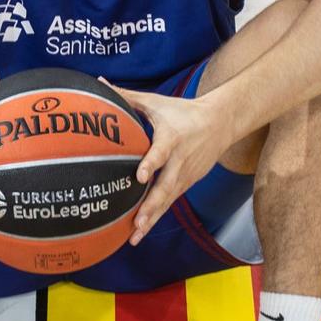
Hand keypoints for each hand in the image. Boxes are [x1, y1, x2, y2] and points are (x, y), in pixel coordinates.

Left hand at [102, 79, 235, 245]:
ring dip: (151, 219)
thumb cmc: (183, 111)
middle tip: (136, 222)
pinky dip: (156, 217)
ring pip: (167, 201)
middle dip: (150, 206)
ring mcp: (184, 175)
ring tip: (135, 236)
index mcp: (172, 138)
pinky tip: (140, 232)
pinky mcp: (186, 184)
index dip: (151, 165)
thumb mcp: (156, 102)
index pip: (160, 153)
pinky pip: (168, 203)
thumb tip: (100, 83)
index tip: (139, 177)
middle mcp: (180, 161)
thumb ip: (127, 96)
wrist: (220, 123)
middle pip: (165, 187)